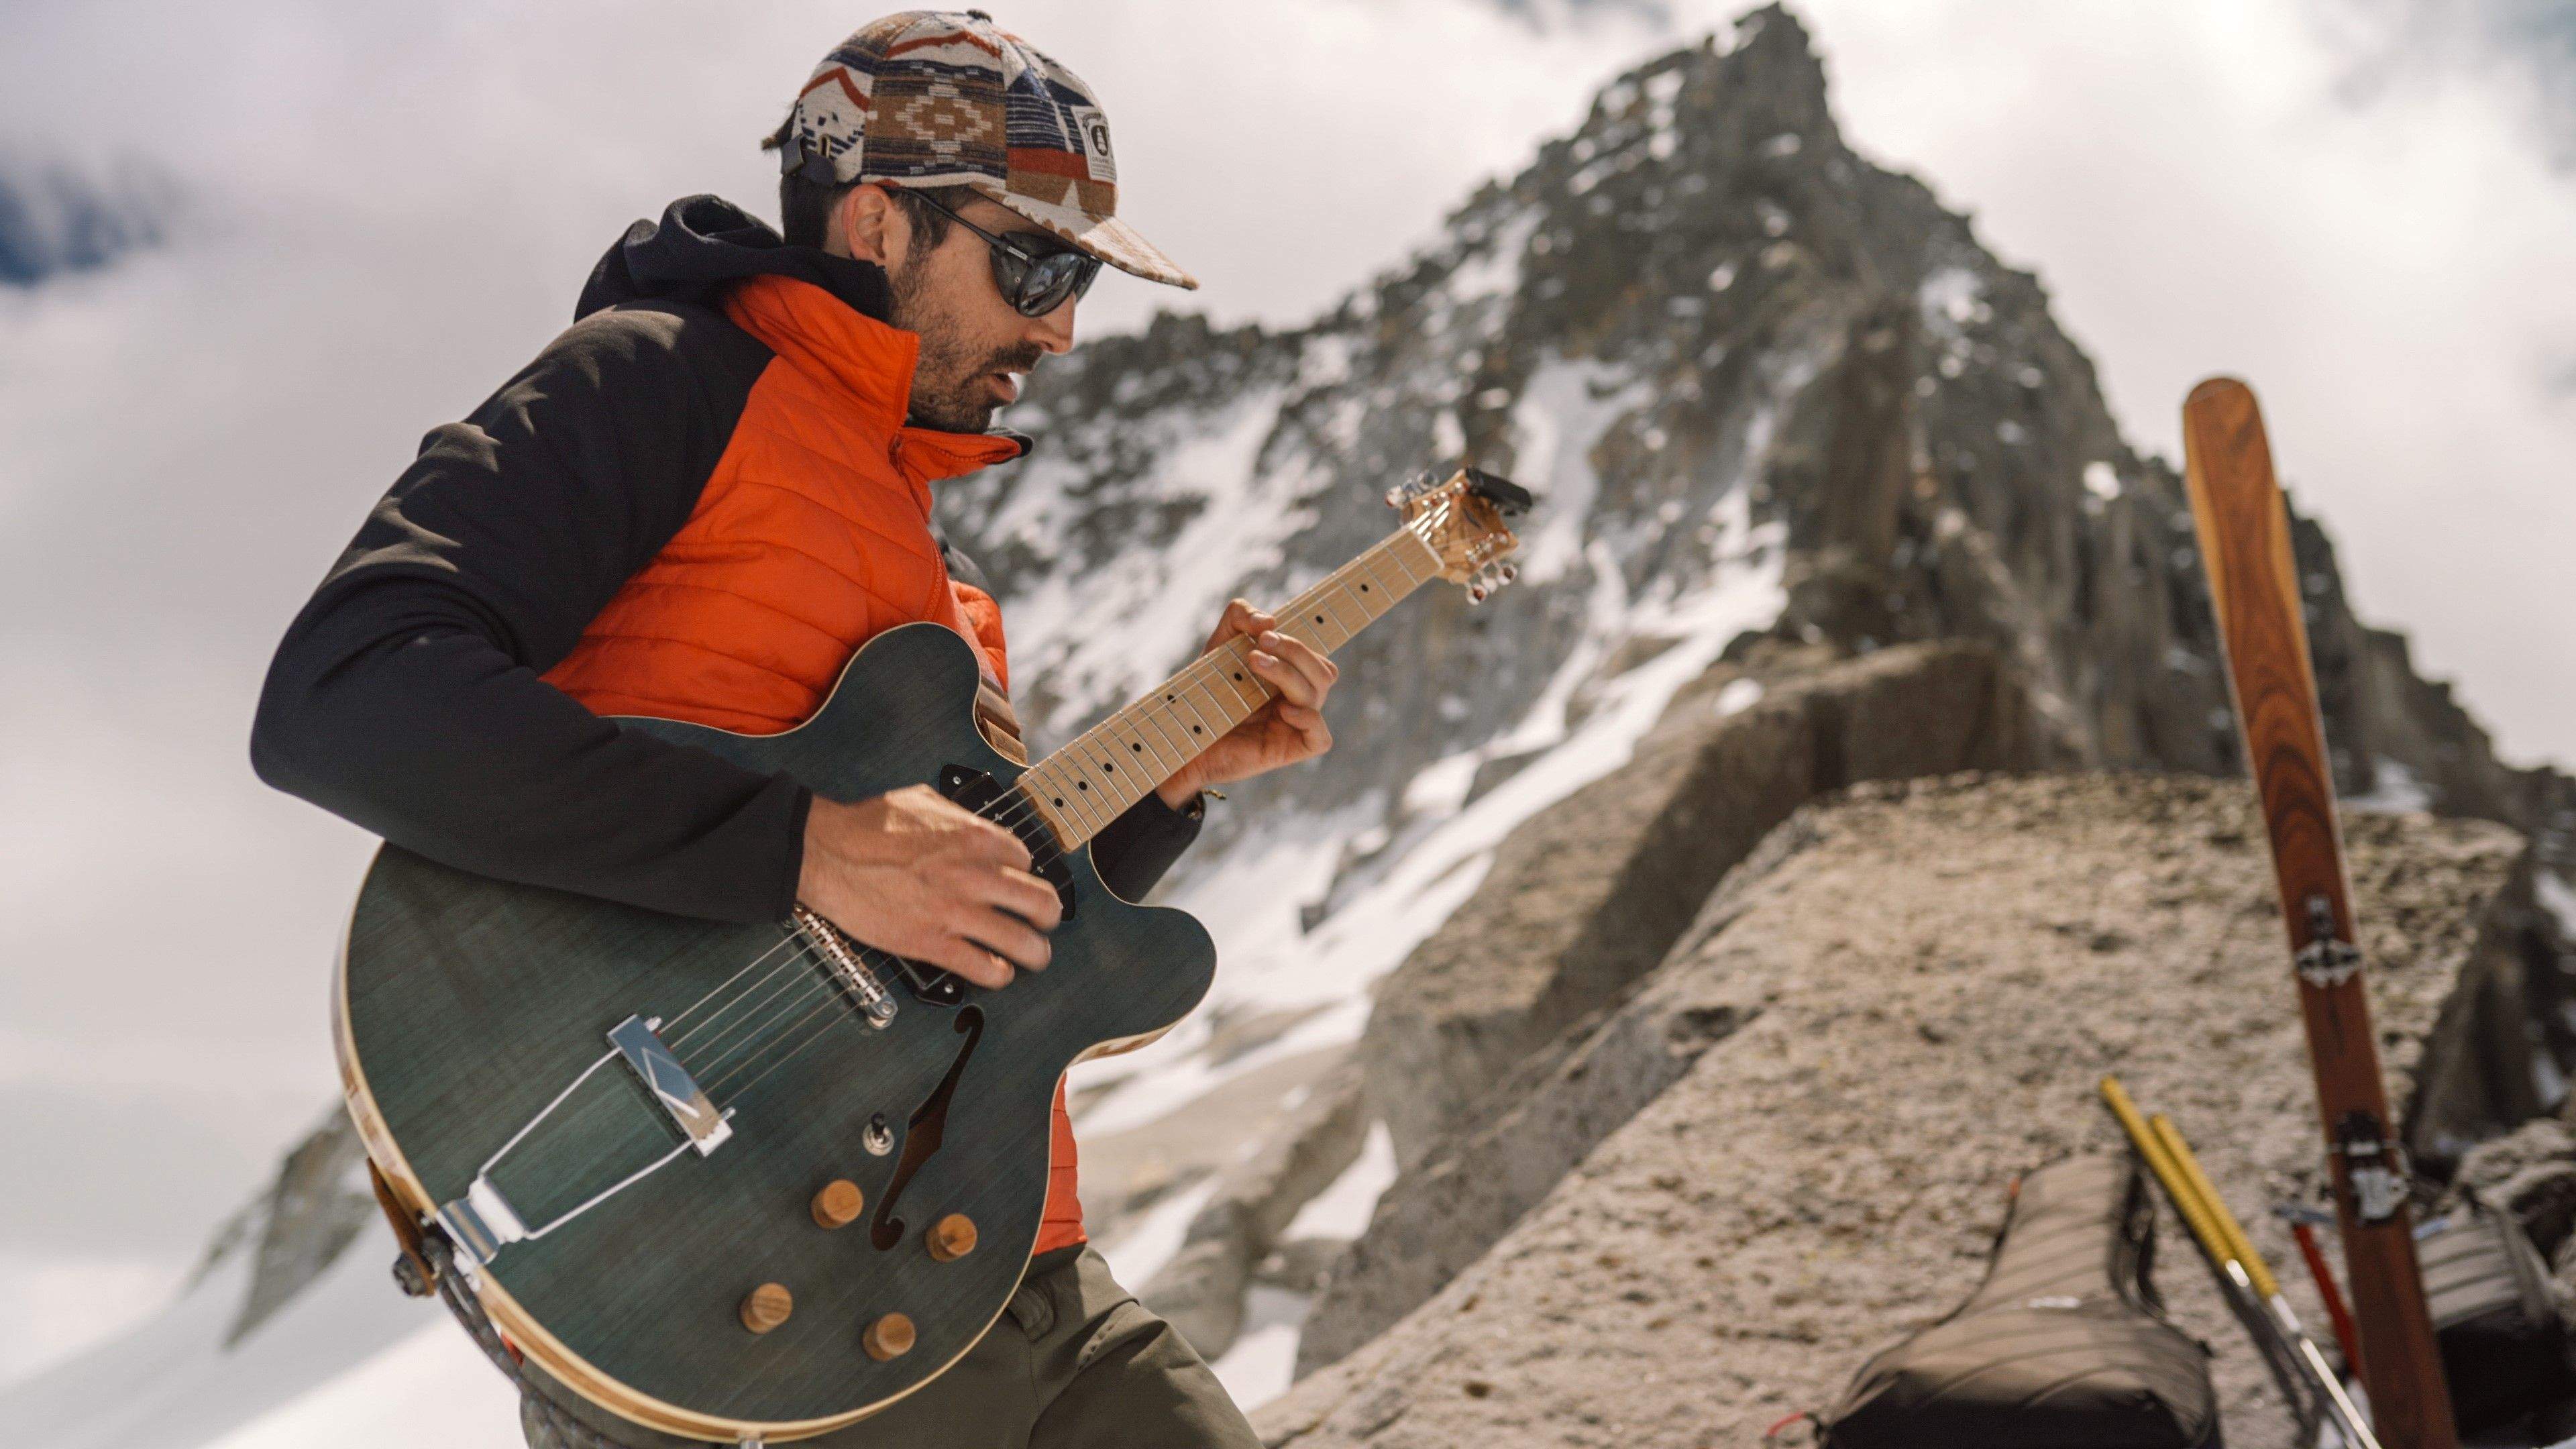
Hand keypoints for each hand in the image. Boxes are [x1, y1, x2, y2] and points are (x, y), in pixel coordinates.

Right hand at [797, 785, 1060, 989]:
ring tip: (1035, 957)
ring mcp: (956, 912)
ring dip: (1036, 953)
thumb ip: (957, 817)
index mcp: (976, 838)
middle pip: (1041, 903)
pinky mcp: (932, 943)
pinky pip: (983, 968)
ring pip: (1023, 942)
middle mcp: (975, 875)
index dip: (1024, 874)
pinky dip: (997, 974)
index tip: (1017, 883)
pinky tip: (997, 972)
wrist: (826, 853)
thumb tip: (971, 827)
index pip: (1027, 861)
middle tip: (1045, 922)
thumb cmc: (866, 826)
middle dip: (1049, 916)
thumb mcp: (923, 800)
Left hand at [1156, 599, 1338, 805]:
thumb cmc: (1206, 693)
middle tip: (1258, 647)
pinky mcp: (1289, 749)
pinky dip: (1310, 720)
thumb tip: (1268, 620)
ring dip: (1289, 673)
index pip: (1315, 656)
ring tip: (1254, 663)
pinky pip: (1321, 739)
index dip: (1298, 642)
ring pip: (1318, 693)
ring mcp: (1295, 724)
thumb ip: (1238, 618)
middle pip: (1323, 671)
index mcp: (1289, 676)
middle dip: (1294, 651)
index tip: (1264, 631)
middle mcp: (1297, 699)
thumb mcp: (1218, 646)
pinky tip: (1284, 710)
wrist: (1184, 736)